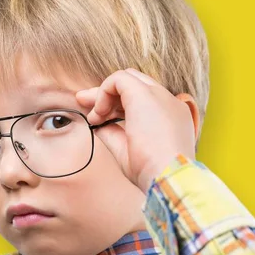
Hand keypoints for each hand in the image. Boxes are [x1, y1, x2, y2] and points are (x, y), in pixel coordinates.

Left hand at [75, 68, 197, 191]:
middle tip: (84, 104)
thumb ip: (113, 132)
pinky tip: (99, 113)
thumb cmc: (152, 171)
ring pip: (126, 79)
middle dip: (106, 94)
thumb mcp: (128, 150)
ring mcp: (159, 95)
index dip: (116, 105)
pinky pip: (118, 79)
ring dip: (103, 95)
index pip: (142, 100)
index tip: (98, 117)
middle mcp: (168, 102)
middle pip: (133, 84)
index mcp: (170, 116)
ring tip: (92, 116)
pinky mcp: (144, 94)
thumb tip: (97, 123)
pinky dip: (103, 92)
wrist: (168, 176)